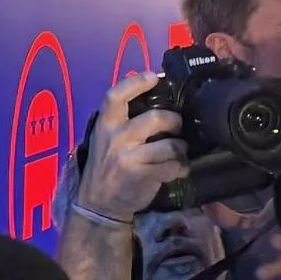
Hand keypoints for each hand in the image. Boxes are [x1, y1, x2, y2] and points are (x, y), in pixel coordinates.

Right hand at [78, 72, 185, 220]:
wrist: (98, 203)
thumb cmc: (108, 166)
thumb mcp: (106, 138)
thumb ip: (123, 121)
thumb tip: (154, 97)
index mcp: (105, 124)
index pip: (116, 96)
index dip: (135, 83)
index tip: (153, 76)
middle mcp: (115, 137)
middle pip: (156, 118)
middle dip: (175, 122)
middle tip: (177, 129)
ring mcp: (127, 157)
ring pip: (170, 144)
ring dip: (181, 149)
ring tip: (179, 153)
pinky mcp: (140, 175)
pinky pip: (172, 166)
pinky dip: (181, 168)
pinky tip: (178, 170)